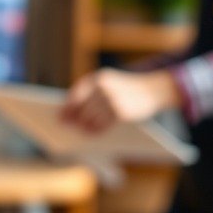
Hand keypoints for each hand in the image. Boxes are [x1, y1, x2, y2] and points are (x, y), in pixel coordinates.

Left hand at [61, 68, 177, 132]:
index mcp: (99, 78)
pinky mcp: (121, 112)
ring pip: (91, 117)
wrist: (152, 89)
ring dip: (83, 126)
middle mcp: (104, 87)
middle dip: (74, 118)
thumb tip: (71, 110)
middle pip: (82, 107)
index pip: (77, 94)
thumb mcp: (109, 83)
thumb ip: (93, 92)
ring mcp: (112, 99)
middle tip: (65, 127)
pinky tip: (91, 133)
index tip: (59, 116)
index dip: (67, 107)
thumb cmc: (126, 88)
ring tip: (79, 131)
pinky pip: (102, 124)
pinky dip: (95, 130)